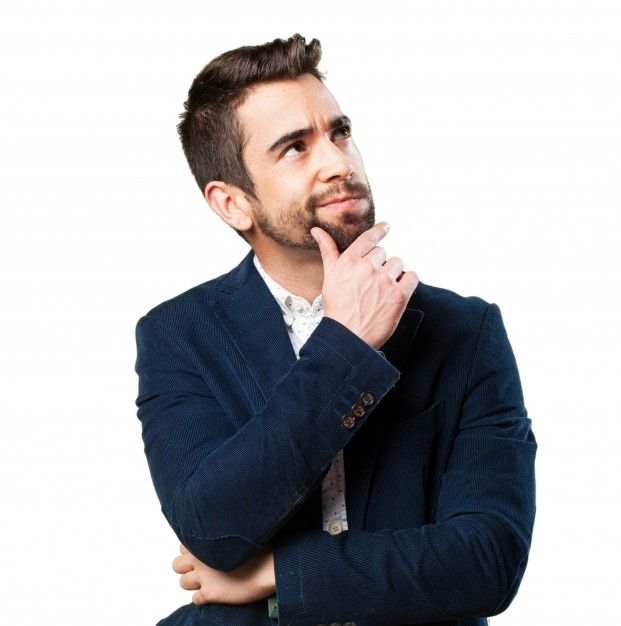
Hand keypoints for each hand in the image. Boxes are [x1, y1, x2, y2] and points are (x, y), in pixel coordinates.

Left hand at [172, 544, 275, 605]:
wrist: (267, 566)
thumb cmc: (258, 547)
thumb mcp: (237, 534)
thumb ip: (222, 536)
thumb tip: (220, 537)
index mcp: (206, 541)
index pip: (183, 545)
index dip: (192, 550)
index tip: (202, 552)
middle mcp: (200, 559)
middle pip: (177, 564)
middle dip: (186, 567)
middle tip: (201, 568)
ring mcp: (204, 577)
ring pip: (183, 582)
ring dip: (193, 582)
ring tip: (208, 581)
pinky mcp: (210, 594)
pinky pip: (195, 599)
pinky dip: (203, 597)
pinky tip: (215, 592)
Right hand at [311, 222, 418, 348]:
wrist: (348, 337)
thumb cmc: (337, 308)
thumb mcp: (329, 276)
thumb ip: (328, 250)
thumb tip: (317, 230)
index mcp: (348, 261)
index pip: (369, 238)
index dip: (379, 231)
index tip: (386, 227)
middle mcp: (366, 268)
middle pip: (383, 253)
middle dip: (379, 265)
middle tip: (371, 282)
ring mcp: (384, 281)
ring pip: (397, 263)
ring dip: (393, 273)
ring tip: (382, 290)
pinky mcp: (399, 295)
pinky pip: (412, 276)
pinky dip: (408, 282)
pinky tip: (398, 291)